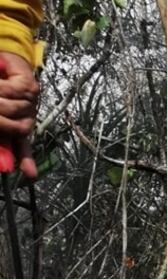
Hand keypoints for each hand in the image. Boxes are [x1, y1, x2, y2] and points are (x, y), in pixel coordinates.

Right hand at [0, 52, 38, 177]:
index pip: (22, 147)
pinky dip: (3, 85)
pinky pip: (12, 90)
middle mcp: (28, 116)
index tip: (30, 175)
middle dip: (0, 120)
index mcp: (17, 126)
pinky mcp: (29, 85)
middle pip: (16, 128)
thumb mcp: (0, 116)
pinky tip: (1, 81)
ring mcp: (31, 102)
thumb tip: (5, 165)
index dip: (27, 160)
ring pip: (11, 108)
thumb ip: (2, 140)